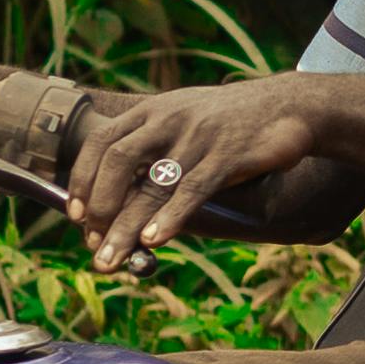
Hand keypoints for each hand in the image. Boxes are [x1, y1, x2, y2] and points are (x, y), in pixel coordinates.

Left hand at [64, 78, 333, 272]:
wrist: (288, 105)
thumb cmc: (231, 123)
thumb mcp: (185, 121)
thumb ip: (155, 149)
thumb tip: (122, 199)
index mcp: (153, 110)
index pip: (102, 142)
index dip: (83, 179)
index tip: (75, 214)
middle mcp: (170, 119)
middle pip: (118, 161)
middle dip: (100, 208)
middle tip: (93, 245)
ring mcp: (199, 135)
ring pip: (153, 184)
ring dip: (127, 226)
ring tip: (110, 258)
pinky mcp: (228, 154)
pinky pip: (193, 189)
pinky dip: (170, 216)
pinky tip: (155, 240)